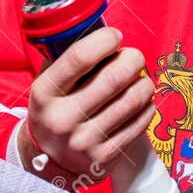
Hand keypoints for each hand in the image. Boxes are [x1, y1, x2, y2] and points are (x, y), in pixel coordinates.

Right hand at [21, 27, 156, 180]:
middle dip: (132, 59)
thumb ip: (70, 59)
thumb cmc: (55, 108)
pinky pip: (139, 124)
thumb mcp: (48, 83)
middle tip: (134, 57)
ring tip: (141, 78)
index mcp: (44, 93)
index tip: (115, 36)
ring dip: (144, 83)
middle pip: (113, 78)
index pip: (80, 58)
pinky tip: (142, 100)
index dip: (104, 40)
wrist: (47, 159)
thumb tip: (105, 33)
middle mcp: (62, 119)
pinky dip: (147, 106)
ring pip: (131, 100)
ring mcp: (84, 141)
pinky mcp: (104, 158)